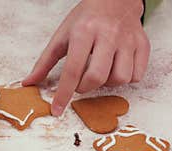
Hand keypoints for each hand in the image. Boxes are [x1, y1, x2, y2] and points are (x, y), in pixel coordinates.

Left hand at [23, 0, 149, 115]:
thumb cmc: (86, 18)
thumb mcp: (62, 35)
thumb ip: (45, 61)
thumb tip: (29, 82)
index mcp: (84, 32)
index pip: (72, 69)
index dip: (64, 94)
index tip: (57, 110)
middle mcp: (108, 35)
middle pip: (97, 76)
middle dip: (85, 88)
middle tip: (80, 82)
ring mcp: (128, 40)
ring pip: (120, 78)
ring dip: (106, 84)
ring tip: (100, 73)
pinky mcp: (142, 45)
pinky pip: (137, 75)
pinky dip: (125, 79)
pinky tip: (116, 69)